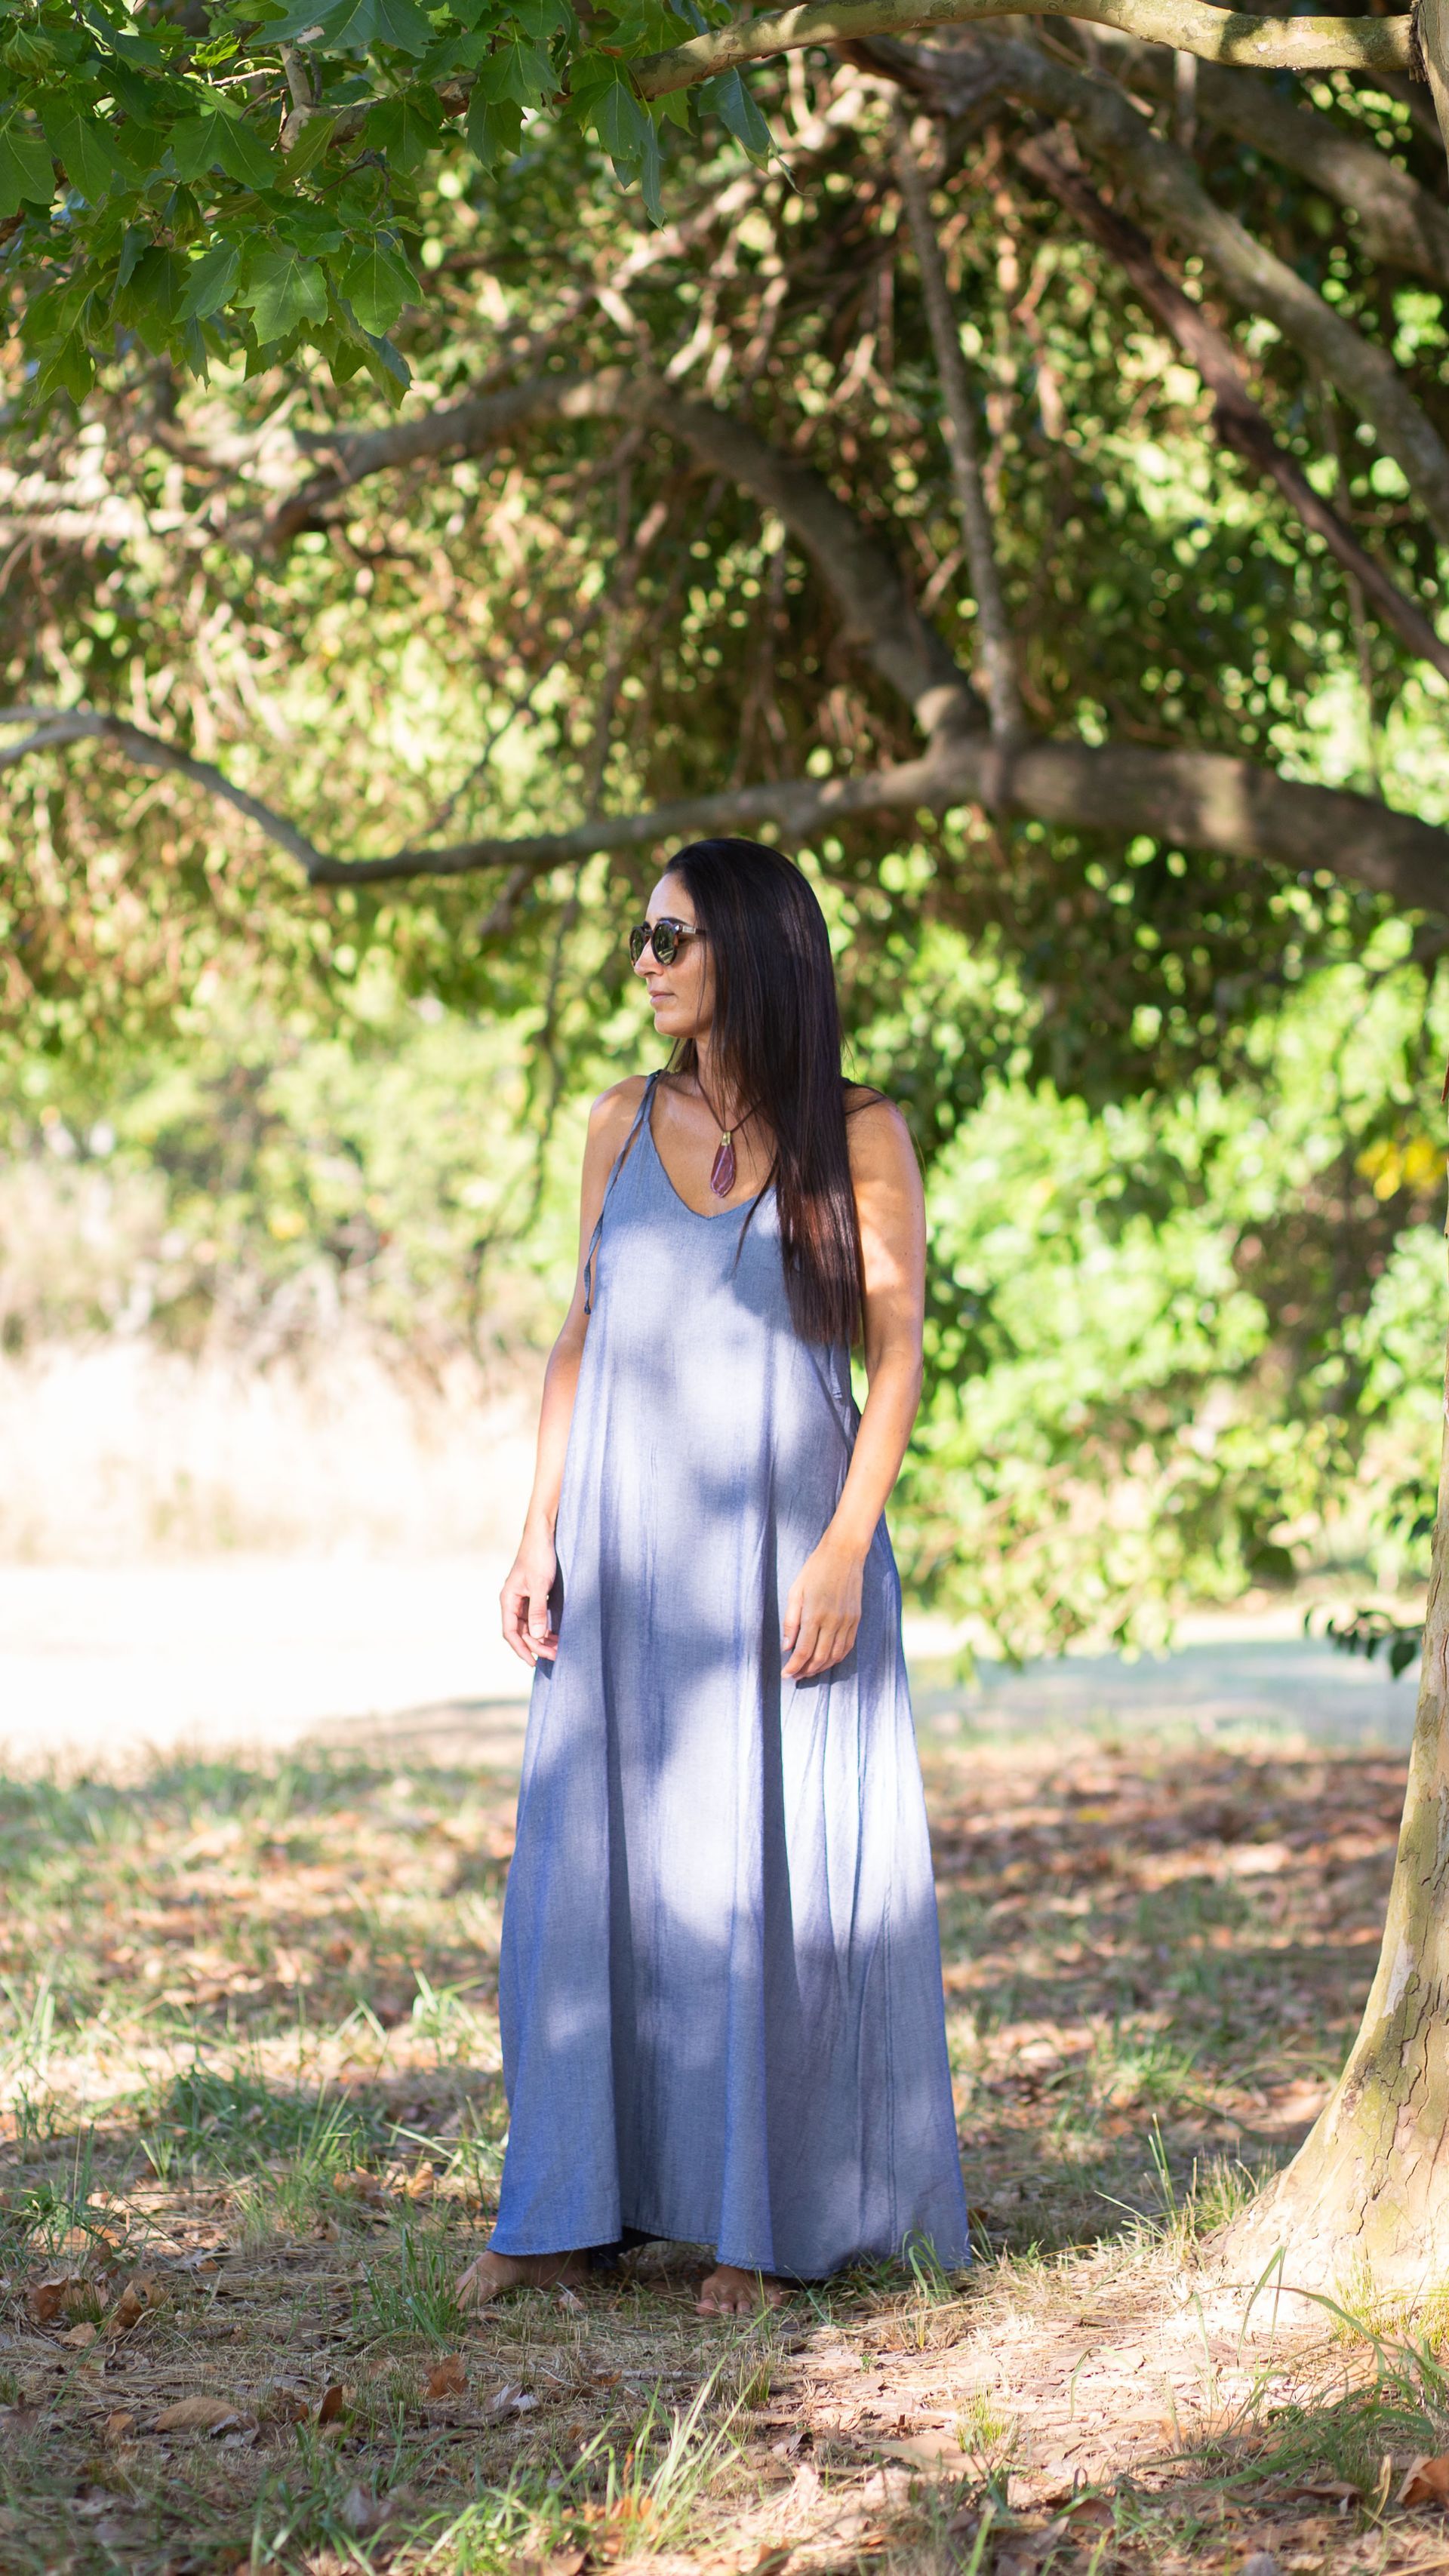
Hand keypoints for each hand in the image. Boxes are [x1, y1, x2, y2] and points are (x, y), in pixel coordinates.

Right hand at [501, 1524, 558, 1665]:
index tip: (533, 1663)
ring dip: (543, 1638)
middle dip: (537, 1646)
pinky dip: (546, 1627)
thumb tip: (538, 1637)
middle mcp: (513, 1601)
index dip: (521, 1649)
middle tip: (556, 1656)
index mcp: (508, 1599)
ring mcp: (523, 1598)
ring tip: (559, 1649)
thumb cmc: (539, 1556)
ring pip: (530, 1626)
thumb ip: (537, 1610)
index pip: (510, 1632)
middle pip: (522, 1631)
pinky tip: (557, 1635)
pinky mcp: (534, 1595)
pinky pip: (537, 1617)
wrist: (543, 1534)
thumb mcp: (540, 1585)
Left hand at [782, 1532, 864, 1679]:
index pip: (802, 1652)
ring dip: (821, 1668)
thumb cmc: (815, 1569)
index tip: (785, 1675)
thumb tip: (786, 1647)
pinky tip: (827, 1660)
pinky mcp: (856, 1620)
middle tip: (795, 1676)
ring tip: (809, 1671)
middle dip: (805, 1671)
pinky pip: (847, 1647)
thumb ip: (791, 1621)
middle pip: (819, 1658)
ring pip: (835, 1656)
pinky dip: (837, 1658)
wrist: (844, 1554)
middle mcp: (832, 1622)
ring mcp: (847, 1622)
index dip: (793, 1667)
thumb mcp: (795, 1591)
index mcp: (814, 1615)